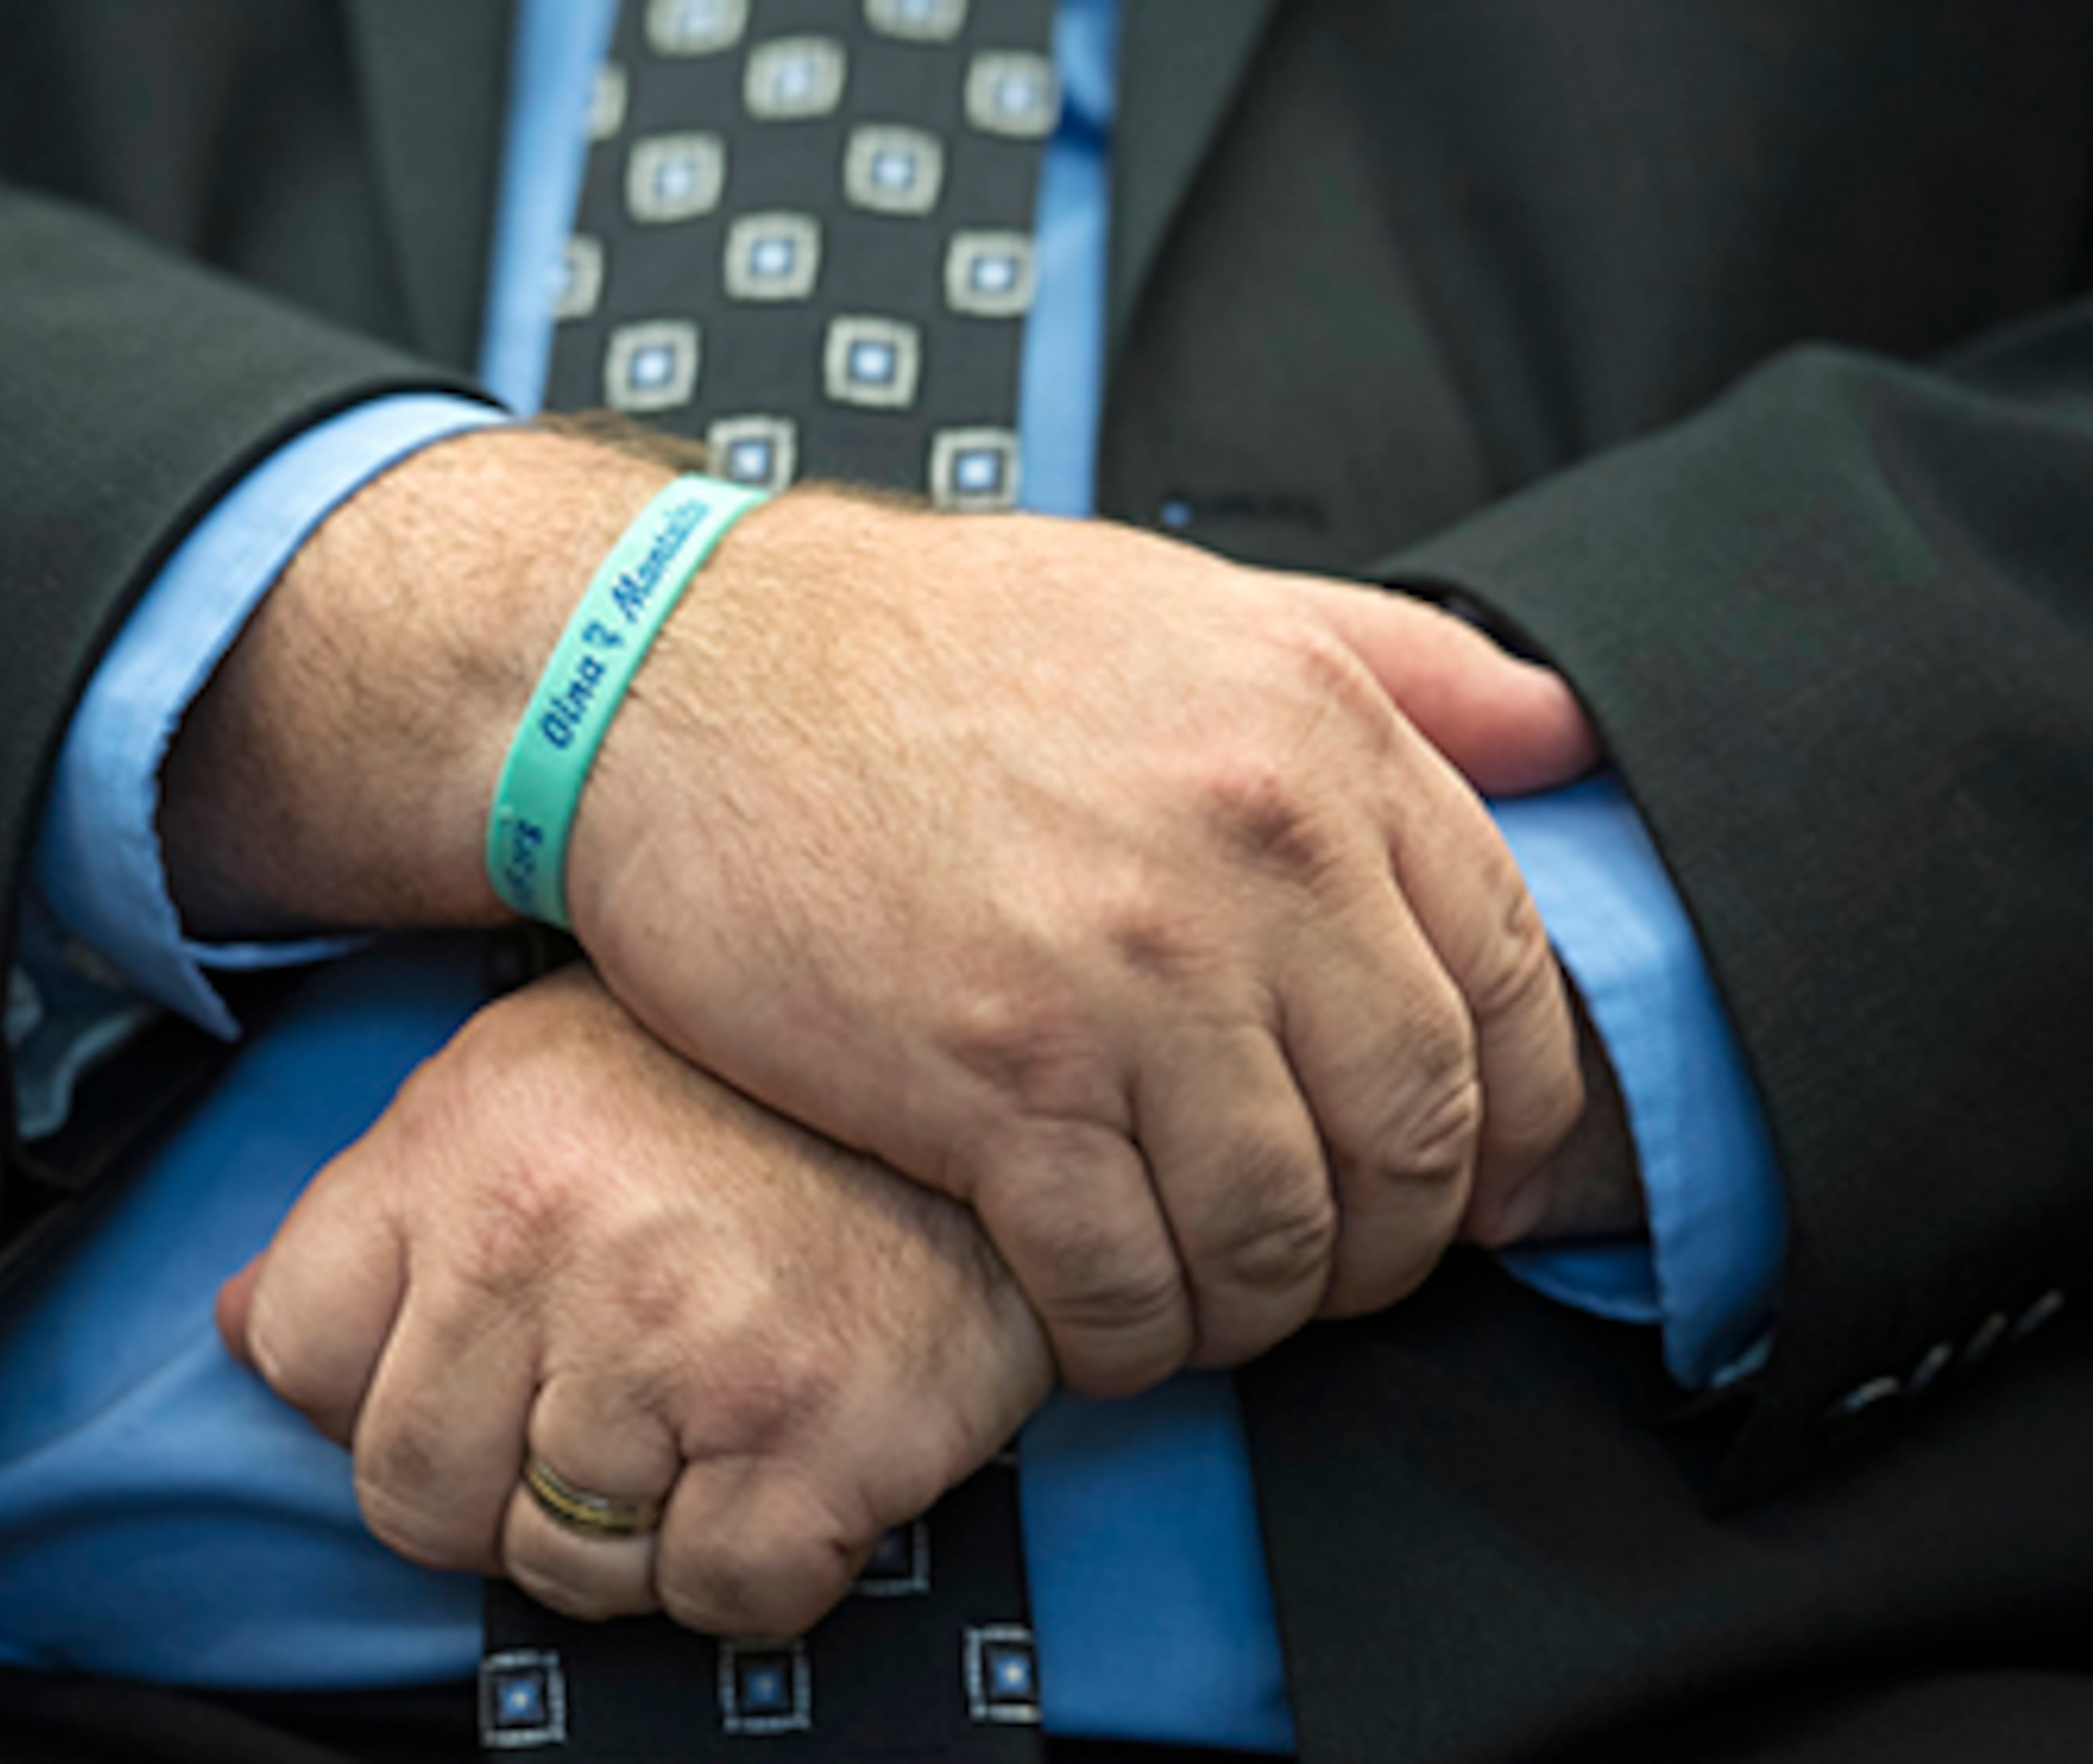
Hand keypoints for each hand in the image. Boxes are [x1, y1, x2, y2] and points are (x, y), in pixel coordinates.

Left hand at [214, 965, 1052, 1638]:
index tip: (454, 1377)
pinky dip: (750, 1567)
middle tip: (593, 1421)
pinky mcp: (809, 1438)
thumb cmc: (748, 1090)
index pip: (295, 1348)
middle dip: (490, 1490)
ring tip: (703, 1417)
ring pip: (562, 1568)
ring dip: (629, 1530)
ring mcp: (677, 1346)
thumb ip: (388, 1202)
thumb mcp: (525, 1079)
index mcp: (466, 1140)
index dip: (366, 1388)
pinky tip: (782, 1460)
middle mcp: (548, 1238)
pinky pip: (714, 1601)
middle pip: (409, 1494)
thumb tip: (240, 1330)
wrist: (981, 1088)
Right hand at [566, 487, 1593, 1389]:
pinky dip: (1134, 1338)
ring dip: (1259, 1308)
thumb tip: (1566, 728)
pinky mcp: (988, 1081)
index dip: (1506, 1121)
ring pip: (1277, 1233)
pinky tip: (1106, 1322)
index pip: (1506, 987)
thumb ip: (1400, 658)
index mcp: (1314, 744)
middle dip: (1388, 1241)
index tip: (1455, 1178)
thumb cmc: (921, 641)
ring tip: (1210, 1303)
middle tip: (1326, 1264)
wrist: (676, 670)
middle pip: (1413, 1135)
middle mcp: (1246, 858)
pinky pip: (1123, 1280)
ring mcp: (1119, 979)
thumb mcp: (1191, 598)